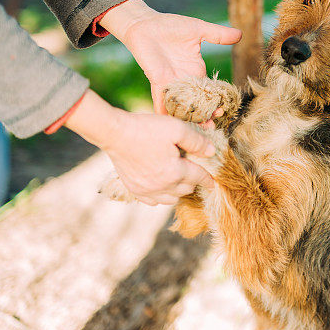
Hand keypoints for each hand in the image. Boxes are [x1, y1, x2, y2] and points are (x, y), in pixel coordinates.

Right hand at [66, 90, 214, 204]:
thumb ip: (197, 141)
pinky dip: (160, 196)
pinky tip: (161, 187)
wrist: (116, 133)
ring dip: (178, 191)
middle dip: (193, 182)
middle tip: (194, 174)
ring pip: (171, 199)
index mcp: (175, 172)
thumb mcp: (177, 128)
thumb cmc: (147, 128)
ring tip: (180, 181)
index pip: (198, 177)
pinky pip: (153, 201)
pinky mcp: (134, 189)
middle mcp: (162, 186)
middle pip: (186, 189)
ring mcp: (147, 190)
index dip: (208, 179)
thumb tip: (211, 152)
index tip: (213, 182)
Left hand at [100, 0, 240, 113]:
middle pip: (196, 103)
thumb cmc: (169, 26)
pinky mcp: (157, 82)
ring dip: (187, 118)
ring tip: (195, 131)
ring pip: (180, 105)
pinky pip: (161, 101)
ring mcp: (170, 83)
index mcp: (195, 70)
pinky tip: (168, 124)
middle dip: (203, 115)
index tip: (223, 110)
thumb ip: (218, 34)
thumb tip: (240, 34)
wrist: (144, 24)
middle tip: (211, 126)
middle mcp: (184, 80)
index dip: (215, 101)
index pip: (208, 89)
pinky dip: (165, 112)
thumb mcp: (198, 30)